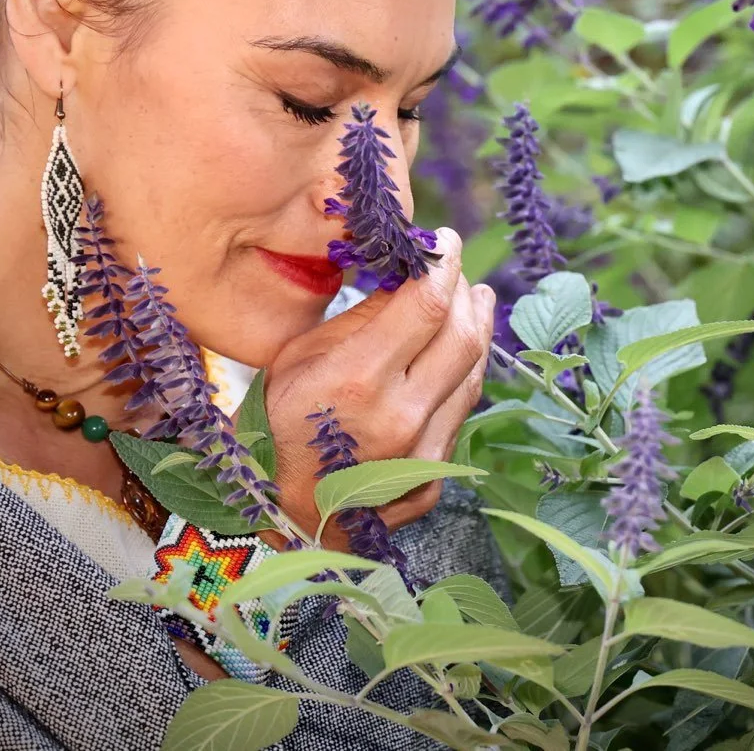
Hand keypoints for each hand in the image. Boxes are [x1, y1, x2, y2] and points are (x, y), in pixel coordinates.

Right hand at [261, 228, 494, 544]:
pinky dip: (463, 375)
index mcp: (356, 380)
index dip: (444, 264)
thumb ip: (362, 317)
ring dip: (477, 330)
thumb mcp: (301, 356)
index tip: (446, 241)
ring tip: (473, 301)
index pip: (426, 305)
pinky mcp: (432, 481)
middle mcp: (398, 418)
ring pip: (471, 376)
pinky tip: (457, 355)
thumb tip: (409, 276)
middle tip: (459, 270)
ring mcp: (420, 456)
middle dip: (464, 292)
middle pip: (461, 337)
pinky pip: (459, 415)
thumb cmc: (278, 421)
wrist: (276, 511)